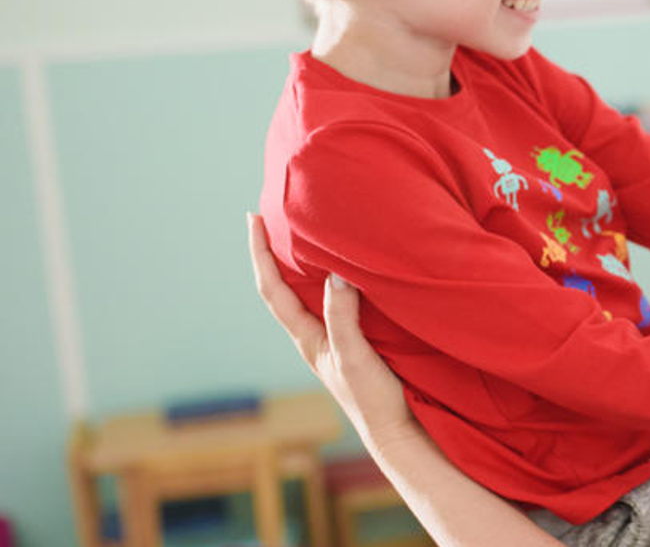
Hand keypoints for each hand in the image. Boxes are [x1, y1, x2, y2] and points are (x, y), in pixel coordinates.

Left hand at [247, 214, 419, 450]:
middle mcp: (314, 336)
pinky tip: (342, 272)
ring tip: (303, 235)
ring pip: (308, 295)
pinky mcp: (355, 344)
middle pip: (283, 288)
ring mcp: (333, 341)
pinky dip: (329, 280)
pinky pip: (332, 304)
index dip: (260, 254)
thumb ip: (342, 317)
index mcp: (307, 337)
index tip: (253, 219)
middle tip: (273, 217)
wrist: (395, 432)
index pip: (273, 289)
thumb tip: (336, 274)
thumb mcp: (354, 355)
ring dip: (300, 265)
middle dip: (275, 253)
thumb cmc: (372, 397)